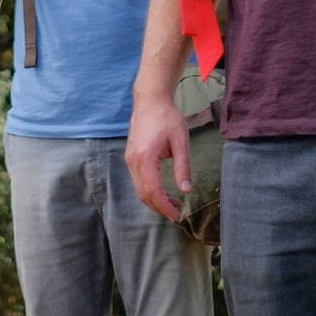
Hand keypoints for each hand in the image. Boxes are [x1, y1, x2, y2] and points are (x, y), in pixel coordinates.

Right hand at [125, 94, 189, 220]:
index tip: (177, 215)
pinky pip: (138, 180)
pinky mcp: (131, 156)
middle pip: (143, 194)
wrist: (150, 100)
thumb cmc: (167, 117)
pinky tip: (163, 190)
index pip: (153, 191)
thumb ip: (183, 167)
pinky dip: (149, 190)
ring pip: (139, 188)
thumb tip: (186, 190)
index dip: (164, 207)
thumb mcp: (180, 141)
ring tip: (173, 202)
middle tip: (177, 212)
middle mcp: (133, 160)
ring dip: (154, 199)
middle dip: (159, 207)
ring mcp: (130, 159)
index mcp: (146, 157)